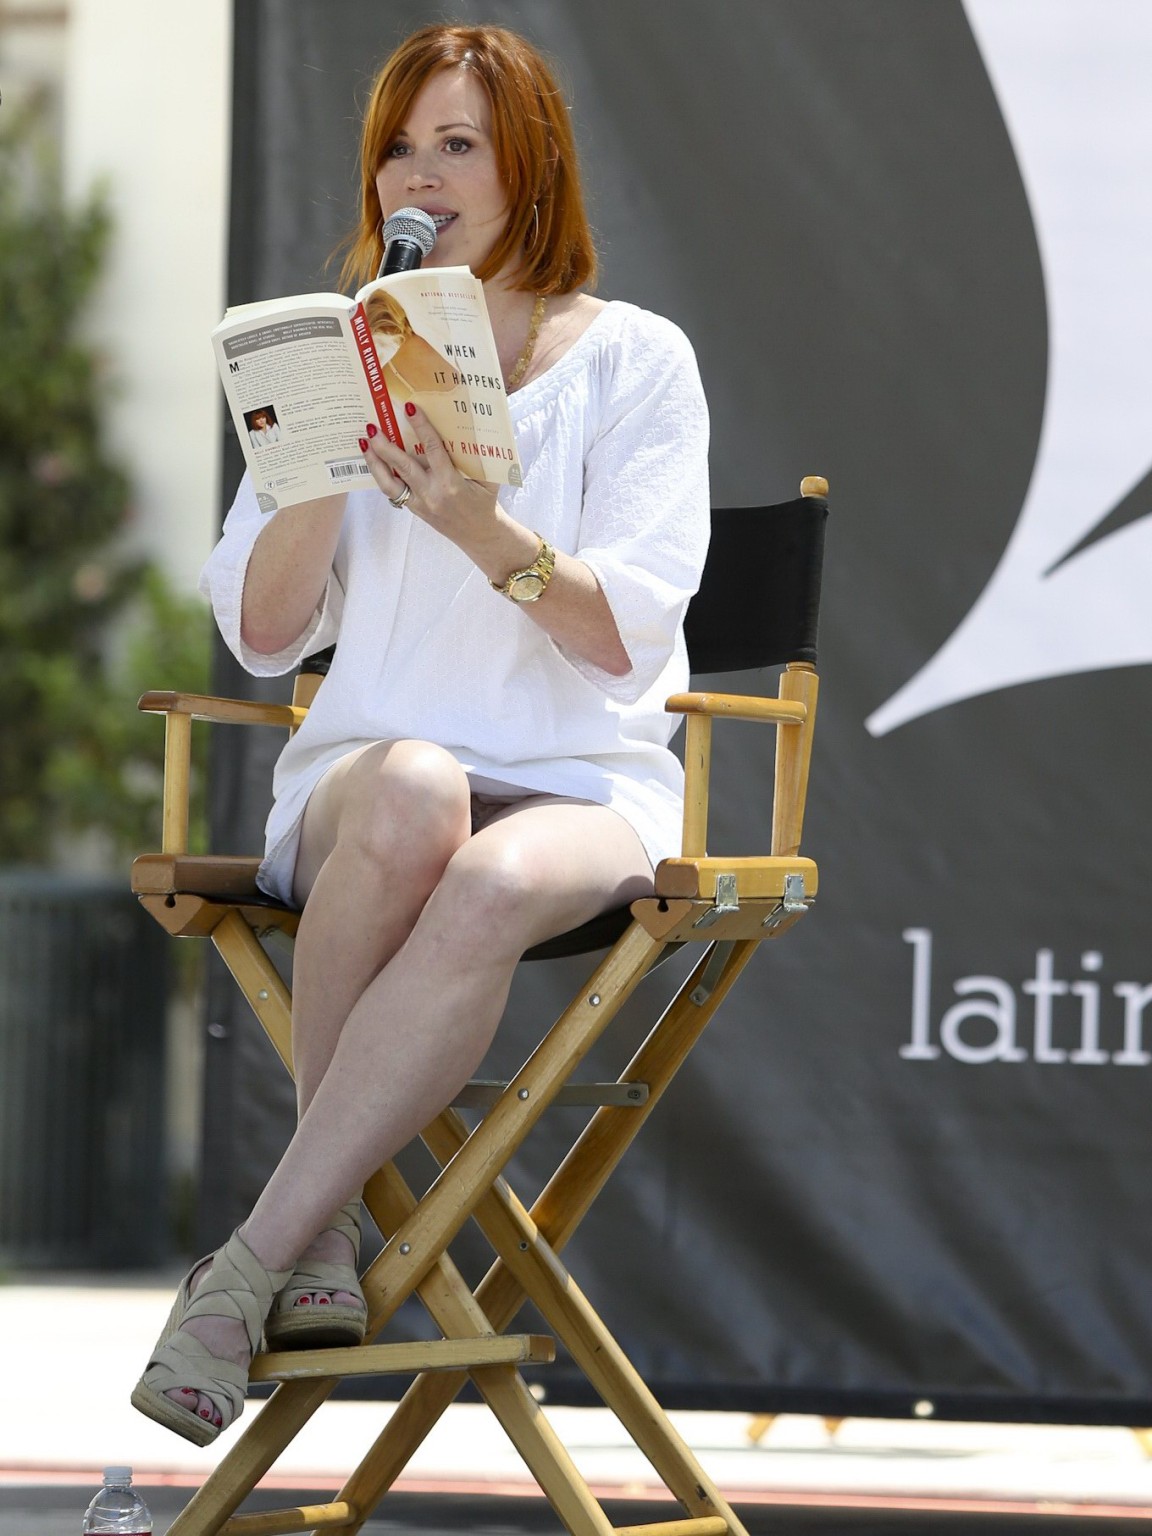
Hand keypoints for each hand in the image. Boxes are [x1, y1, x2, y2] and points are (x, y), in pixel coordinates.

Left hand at [360, 406, 499, 551]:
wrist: (479, 534)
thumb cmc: (485, 503)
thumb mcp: (487, 479)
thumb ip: (477, 456)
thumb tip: (468, 426)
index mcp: (451, 483)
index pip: (433, 450)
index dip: (421, 427)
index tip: (410, 409)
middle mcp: (432, 493)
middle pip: (403, 466)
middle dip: (385, 446)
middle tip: (372, 427)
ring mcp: (420, 503)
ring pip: (390, 483)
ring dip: (375, 462)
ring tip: (364, 443)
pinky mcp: (414, 509)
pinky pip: (393, 492)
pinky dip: (381, 475)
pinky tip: (373, 461)